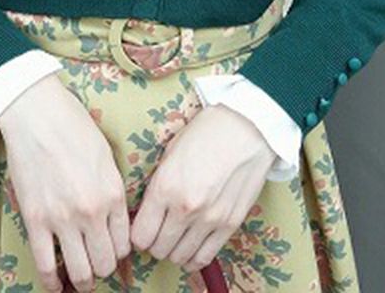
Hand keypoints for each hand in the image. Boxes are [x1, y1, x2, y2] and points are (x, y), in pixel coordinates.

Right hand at [0, 72, 131, 292]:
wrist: (37, 113)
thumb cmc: (74, 127)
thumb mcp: (106, 157)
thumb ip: (112, 191)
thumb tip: (114, 222)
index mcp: (113, 194)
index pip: (124, 245)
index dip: (118, 252)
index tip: (111, 251)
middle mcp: (92, 211)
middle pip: (104, 263)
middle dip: (102, 269)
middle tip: (96, 265)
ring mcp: (63, 219)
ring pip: (80, 272)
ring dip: (82, 280)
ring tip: (80, 278)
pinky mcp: (35, 220)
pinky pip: (45, 265)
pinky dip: (52, 282)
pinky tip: (56, 286)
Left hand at [129, 103, 276, 273]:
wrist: (246, 127)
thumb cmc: (206, 133)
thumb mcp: (170, 153)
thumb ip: (157, 186)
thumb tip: (146, 214)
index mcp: (165, 186)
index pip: (140, 236)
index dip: (139, 234)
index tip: (143, 228)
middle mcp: (185, 208)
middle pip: (158, 250)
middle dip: (155, 243)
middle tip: (159, 232)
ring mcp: (209, 219)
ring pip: (180, 258)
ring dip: (174, 251)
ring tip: (176, 237)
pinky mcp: (230, 224)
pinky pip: (205, 257)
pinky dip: (194, 258)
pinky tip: (192, 247)